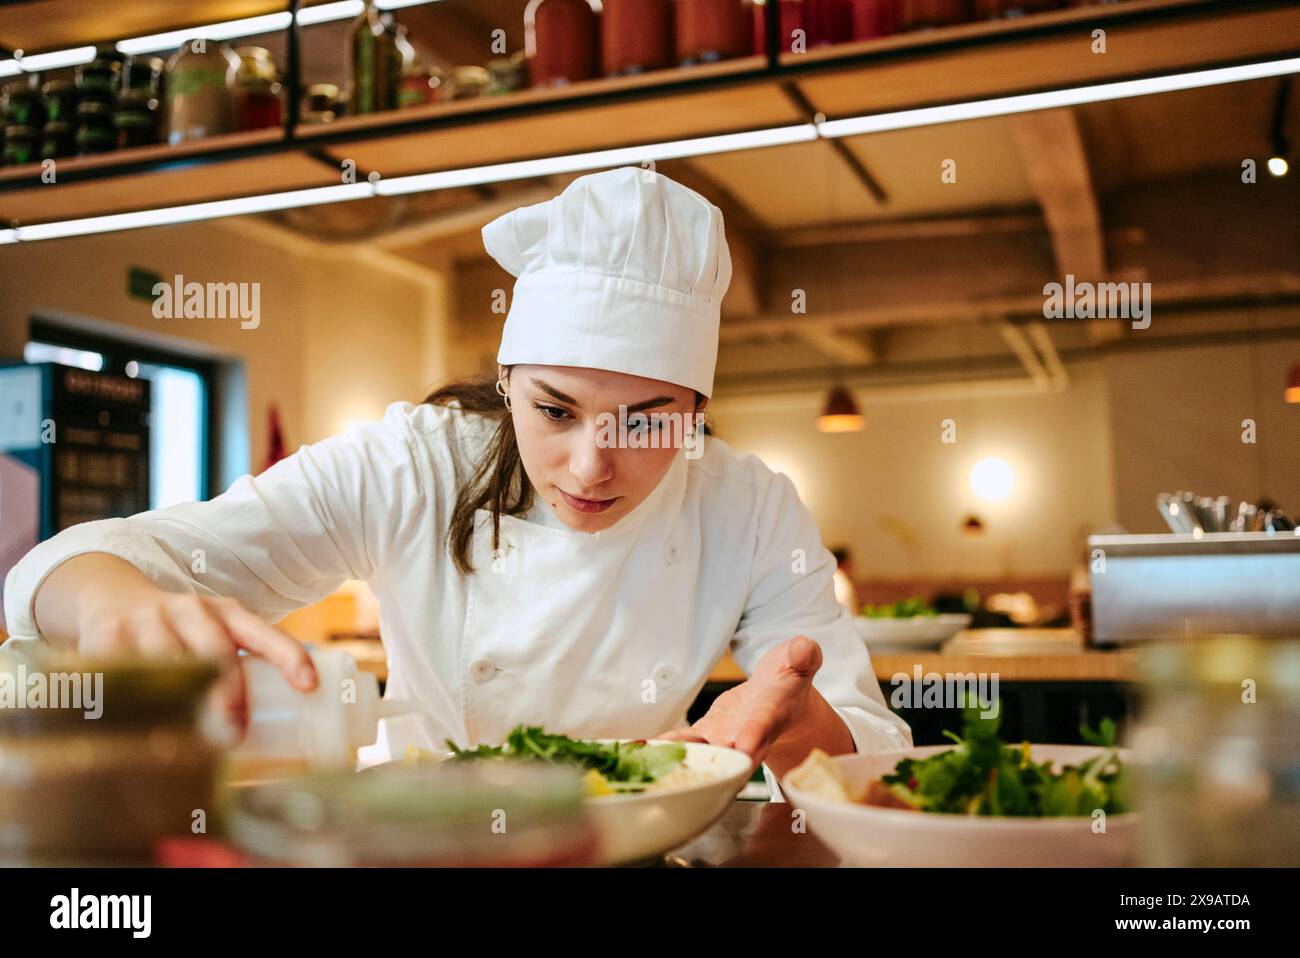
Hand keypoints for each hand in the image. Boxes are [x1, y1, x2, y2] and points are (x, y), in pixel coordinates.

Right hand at [37, 554, 317, 731]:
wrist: (114, 599)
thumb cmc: (182, 633)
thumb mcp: (215, 635)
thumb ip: (242, 671)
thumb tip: (278, 745)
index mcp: (226, 613)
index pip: (263, 633)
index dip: (287, 656)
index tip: (309, 686)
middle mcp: (190, 611)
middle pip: (216, 651)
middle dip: (229, 693)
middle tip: (235, 735)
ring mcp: (149, 621)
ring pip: (170, 665)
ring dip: (180, 705)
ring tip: (188, 743)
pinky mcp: (109, 636)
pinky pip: (125, 673)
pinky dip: (134, 704)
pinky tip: (140, 730)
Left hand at [658, 635, 824, 771]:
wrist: (778, 694)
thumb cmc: (790, 676)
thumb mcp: (800, 659)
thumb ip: (802, 655)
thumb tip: (802, 648)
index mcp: (774, 712)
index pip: (765, 724)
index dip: (755, 735)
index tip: (745, 748)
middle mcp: (749, 733)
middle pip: (732, 753)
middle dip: (716, 765)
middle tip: (695, 776)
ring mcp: (726, 737)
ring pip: (704, 752)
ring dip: (681, 758)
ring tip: (653, 762)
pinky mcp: (708, 734)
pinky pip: (685, 742)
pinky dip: (665, 746)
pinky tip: (638, 749)